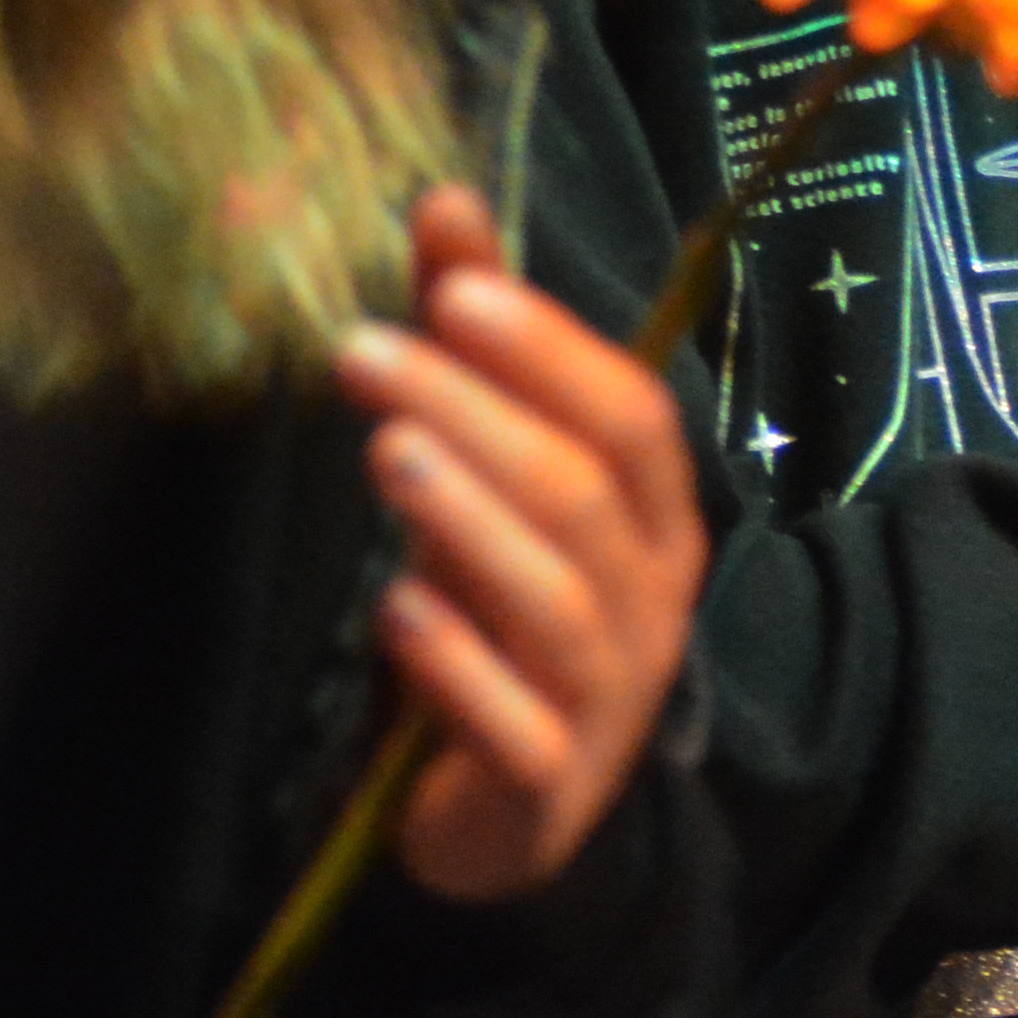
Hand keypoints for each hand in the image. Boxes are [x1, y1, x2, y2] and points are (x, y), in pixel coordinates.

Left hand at [340, 188, 712, 900]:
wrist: (511, 817)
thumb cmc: (504, 617)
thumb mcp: (496, 477)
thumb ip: (477, 347)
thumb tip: (445, 199)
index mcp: (655, 518)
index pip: (631, 415)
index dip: (549, 350)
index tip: (453, 292)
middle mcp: (651, 601)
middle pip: (582, 491)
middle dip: (477, 412)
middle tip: (361, 353)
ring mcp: (607, 698)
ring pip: (556, 598)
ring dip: (467, 518)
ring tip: (380, 452)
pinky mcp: (546, 787)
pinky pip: (514, 722)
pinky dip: (456, 663)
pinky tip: (396, 608)